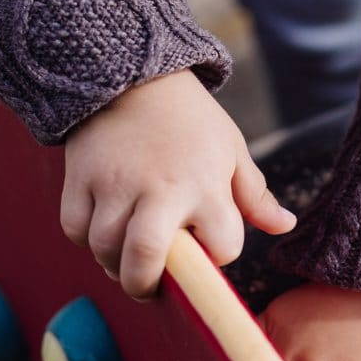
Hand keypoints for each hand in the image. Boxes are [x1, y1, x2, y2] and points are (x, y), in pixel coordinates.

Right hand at [61, 69, 295, 298]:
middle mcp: (159, 190)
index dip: (219, 253)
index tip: (211, 245)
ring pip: (105, 248)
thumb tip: (285, 226)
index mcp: (205, 186)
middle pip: (145, 259)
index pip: (221, 247)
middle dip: (145, 286)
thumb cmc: (190, 119)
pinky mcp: (81, 177)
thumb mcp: (231, 150)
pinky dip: (87, 239)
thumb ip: (255, 195)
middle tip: (150, 288)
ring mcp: (115, 184)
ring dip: (115, 265)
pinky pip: (76, 228)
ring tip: (127, 260)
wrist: (132, 72)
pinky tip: (104, 232)